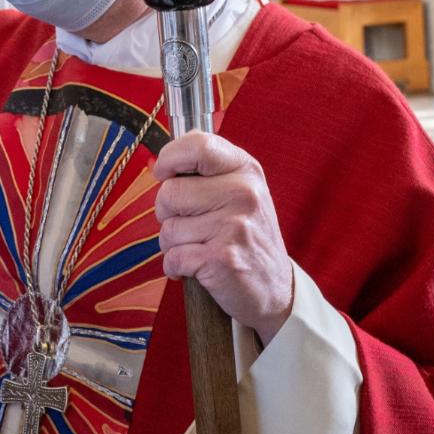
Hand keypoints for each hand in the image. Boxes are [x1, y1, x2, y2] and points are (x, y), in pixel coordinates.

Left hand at [153, 132, 295, 343]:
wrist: (275, 288)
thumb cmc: (247, 236)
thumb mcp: (241, 192)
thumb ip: (206, 172)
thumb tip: (158, 163)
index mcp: (245, 170)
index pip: (198, 145)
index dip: (170, 157)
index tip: (163, 172)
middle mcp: (243, 193)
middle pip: (170, 192)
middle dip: (166, 213)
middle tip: (187, 225)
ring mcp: (234, 226)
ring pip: (168, 228)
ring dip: (172, 244)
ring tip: (197, 248)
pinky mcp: (222, 259)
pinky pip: (173, 257)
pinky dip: (175, 267)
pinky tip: (195, 267)